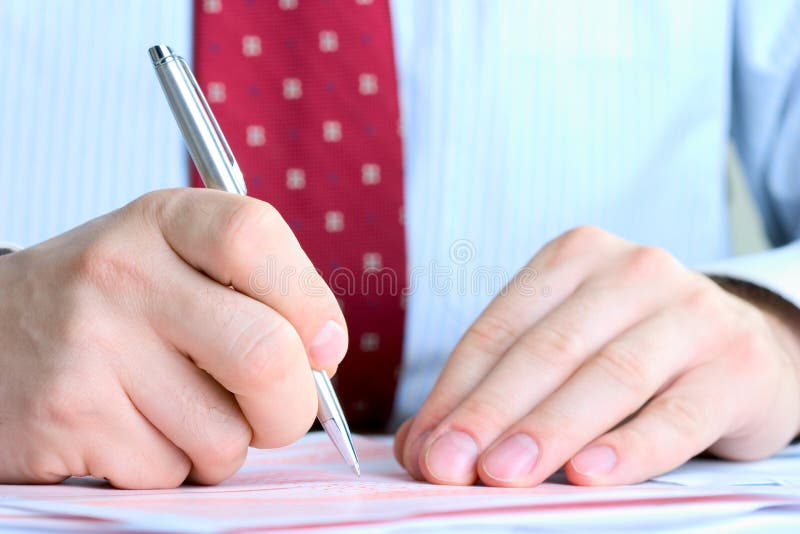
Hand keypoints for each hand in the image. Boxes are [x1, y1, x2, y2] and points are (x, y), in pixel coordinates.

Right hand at [0, 189, 347, 488]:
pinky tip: (132, 431)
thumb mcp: (173, 263)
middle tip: (274, 412)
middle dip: (292, 408)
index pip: (255, 238)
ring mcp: (90, 342)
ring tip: (177, 412)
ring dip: (221, 445)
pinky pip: (170, 470)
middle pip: (265, 354)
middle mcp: (123, 270)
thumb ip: (253, 294)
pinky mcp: (67, 414)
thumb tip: (324, 358)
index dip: (311, 303)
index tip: (324, 347)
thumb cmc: (109, 305)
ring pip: (223, 434)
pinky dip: (170, 467)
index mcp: (163, 220)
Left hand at [394, 226, 799, 486]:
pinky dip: (630, 448)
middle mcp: (633, 271)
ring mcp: (690, 313)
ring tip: (502, 476)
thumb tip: (421, 446)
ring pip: (607, 376)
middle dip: (489, 414)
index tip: (424, 447)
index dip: (455, 391)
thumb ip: (496, 386)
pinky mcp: (735, 366)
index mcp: (575, 257)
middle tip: (447, 467)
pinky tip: (589, 474)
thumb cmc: (634, 347)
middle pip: (546, 350)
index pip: (499, 329)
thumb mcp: (565, 347)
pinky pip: (676, 413)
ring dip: (548, 431)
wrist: (742, 345)